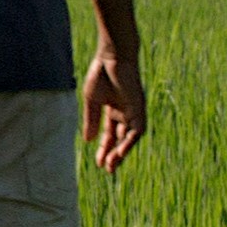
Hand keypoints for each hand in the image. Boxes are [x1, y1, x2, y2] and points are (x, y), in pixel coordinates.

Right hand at [83, 42, 146, 172]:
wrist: (112, 56)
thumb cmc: (101, 73)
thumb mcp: (92, 101)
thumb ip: (91, 120)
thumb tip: (88, 140)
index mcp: (113, 110)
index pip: (110, 134)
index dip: (104, 148)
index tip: (98, 163)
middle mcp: (125, 112)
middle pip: (121, 139)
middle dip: (113, 155)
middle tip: (107, 170)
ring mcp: (133, 111)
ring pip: (130, 137)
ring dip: (122, 152)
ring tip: (112, 165)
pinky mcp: (139, 108)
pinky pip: (137, 130)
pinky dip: (129, 142)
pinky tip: (120, 152)